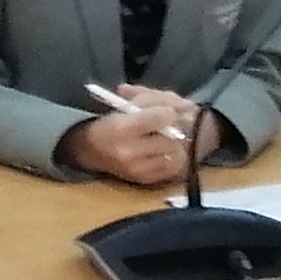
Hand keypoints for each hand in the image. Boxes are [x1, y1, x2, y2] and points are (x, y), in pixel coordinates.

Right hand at [69, 95, 200, 186]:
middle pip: (172, 138)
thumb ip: (157, 99)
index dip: (170, 111)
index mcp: (123, 127)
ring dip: (176, 144)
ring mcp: (138, 170)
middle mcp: (130, 152)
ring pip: (176, 155)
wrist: (90, 150)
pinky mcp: (144, 181)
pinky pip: (173, 169)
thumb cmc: (111, 122)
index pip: (162, 117)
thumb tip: (189, 106)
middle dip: (175, 129)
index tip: (169, 110)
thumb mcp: (128, 103)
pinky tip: (165, 151)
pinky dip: (173, 158)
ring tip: (168, 138)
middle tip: (172, 124)